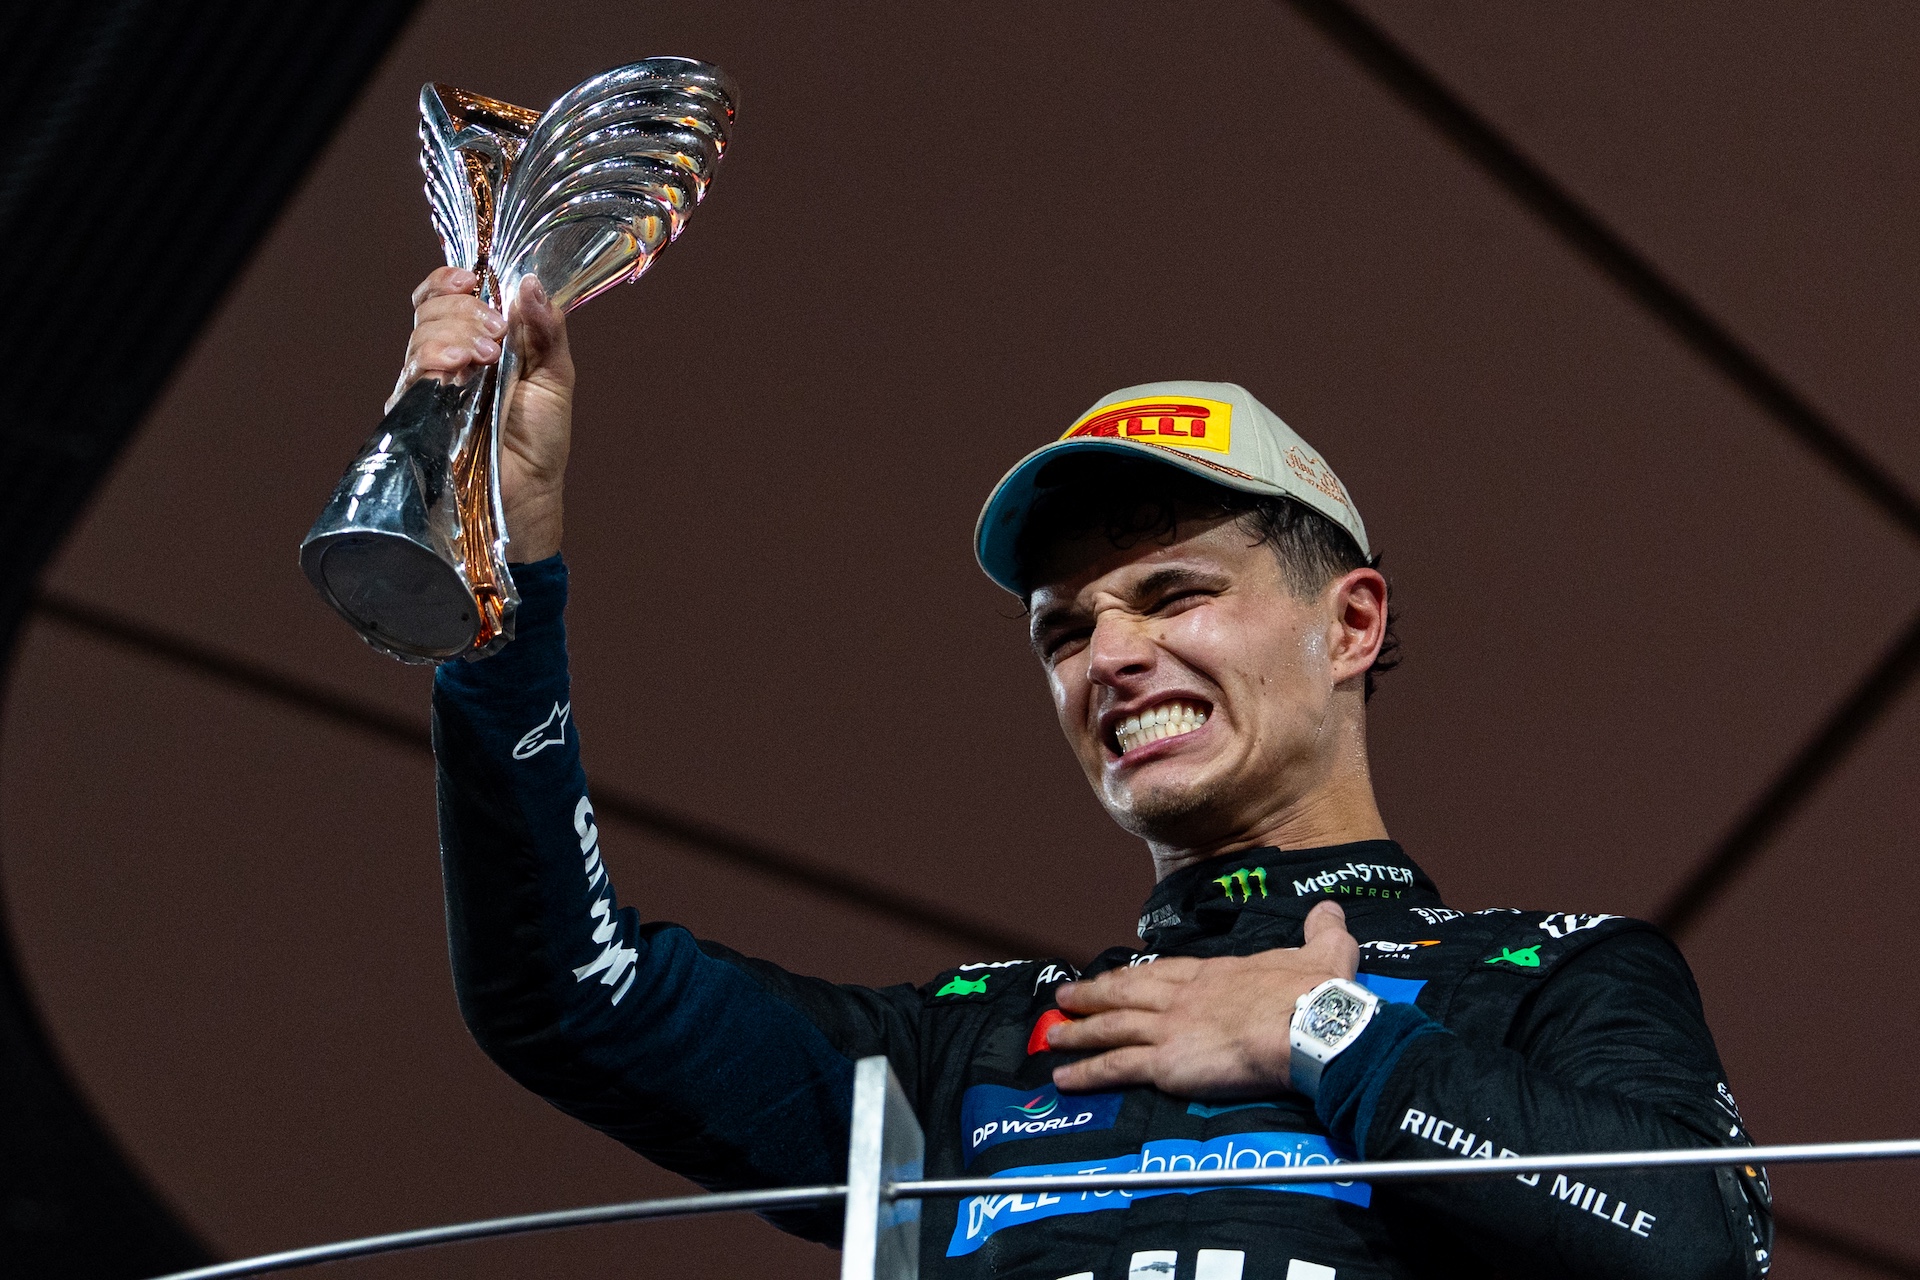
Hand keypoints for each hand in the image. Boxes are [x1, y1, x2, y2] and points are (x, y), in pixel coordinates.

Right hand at [390, 267, 575, 560]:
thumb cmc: (542, 438)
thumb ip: (547, 328)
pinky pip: (412, 376)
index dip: (449, 281)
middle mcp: (447, 359)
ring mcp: (429, 386)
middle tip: (496, 333)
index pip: (443, 296)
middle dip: (463, 310)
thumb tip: (532, 283)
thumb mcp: (556, 375)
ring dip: (454, 334)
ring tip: (488, 356)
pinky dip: (435, 361)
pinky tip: (460, 368)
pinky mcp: (416, 414)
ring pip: (420, 337)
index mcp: (477, 341)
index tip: (472, 280)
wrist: (530, 490)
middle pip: (429, 310)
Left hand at [1047, 900, 1358, 1097]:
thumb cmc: (1316, 996)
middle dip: (1093, 996)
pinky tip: (1065, 1078)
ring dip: (1079, 1032)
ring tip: (1052, 1036)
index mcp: (1215, 973)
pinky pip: (1117, 1067)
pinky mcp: (1168, 1062)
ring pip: (1112, 1028)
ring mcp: (1171, 1027)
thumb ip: (1322, 929)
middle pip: (1127, 993)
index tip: (1115, 978)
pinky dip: (1087, 1072)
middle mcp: (1183, 996)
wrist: (1310, 1027)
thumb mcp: (1325, 951)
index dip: (1135, 976)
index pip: (1164, 972)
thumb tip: (1329, 908)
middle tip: (1064, 998)